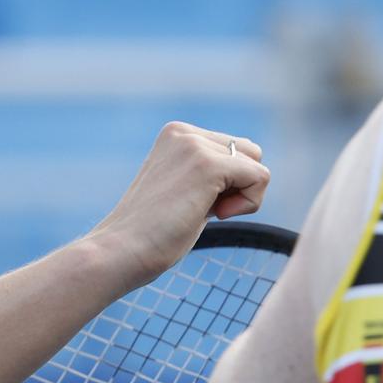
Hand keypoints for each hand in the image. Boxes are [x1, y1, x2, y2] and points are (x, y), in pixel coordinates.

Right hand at [85, 122, 269, 287]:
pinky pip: (260, 177)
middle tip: (203, 209)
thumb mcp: (183, 191)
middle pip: (249, 152)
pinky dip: (249, 203)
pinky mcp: (207, 165)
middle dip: (238, 185)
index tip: (194, 203)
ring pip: (256, 163)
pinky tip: (218, 215)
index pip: (232, 149)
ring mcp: (195, 146)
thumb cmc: (151, 233)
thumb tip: (251, 176)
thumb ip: (210, 177)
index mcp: (176, 134)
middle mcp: (185, 132)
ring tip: (205, 212)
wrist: (121, 250)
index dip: (226, 185)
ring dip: (244, 195)